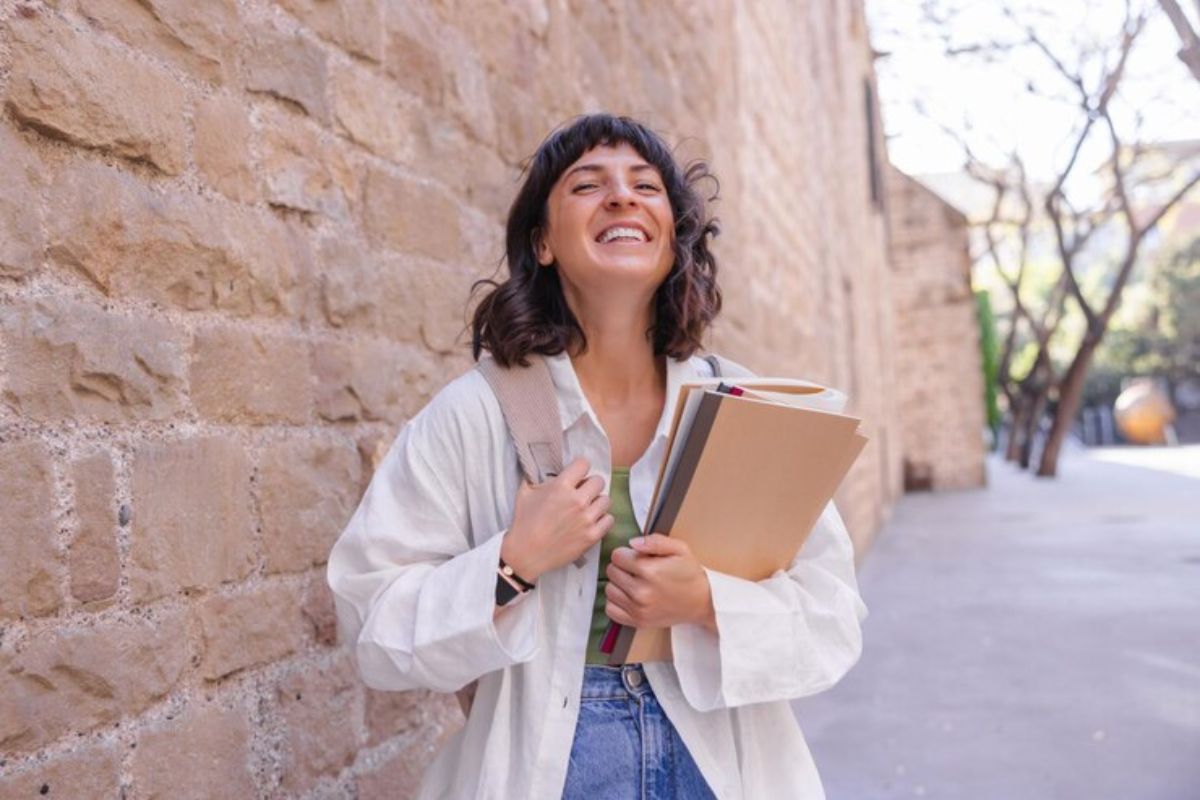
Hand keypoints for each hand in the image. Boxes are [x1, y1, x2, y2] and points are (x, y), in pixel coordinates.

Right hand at [500, 457, 612, 582]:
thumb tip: (542, 466)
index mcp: (561, 486)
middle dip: (590, 485)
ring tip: (587, 508)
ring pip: (606, 500)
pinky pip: (609, 519)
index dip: (580, 468)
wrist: (526, 554)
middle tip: (582, 492)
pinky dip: (602, 519)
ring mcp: (586, 519)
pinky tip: (591, 521)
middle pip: (599, 481)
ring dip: (597, 502)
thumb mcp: (524, 493)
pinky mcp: (592, 536)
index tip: (576, 475)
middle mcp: (577, 500)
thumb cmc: (524, 523)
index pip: (584, 464)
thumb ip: (535, 476)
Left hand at [604, 534, 715, 630]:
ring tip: (634, 582)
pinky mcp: (638, 622)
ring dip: (618, 584)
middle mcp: (641, 592)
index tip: (636, 557)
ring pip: (609, 589)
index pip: (617, 556)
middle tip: (637, 569)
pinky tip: (628, 596)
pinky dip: (616, 602)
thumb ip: (655, 541)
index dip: (626, 553)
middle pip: (611, 572)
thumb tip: (632, 542)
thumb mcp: (679, 549)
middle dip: (622, 567)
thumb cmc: (690, 574)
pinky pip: (611, 609)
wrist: (703, 602)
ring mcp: (638, 609)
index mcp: (649, 571)